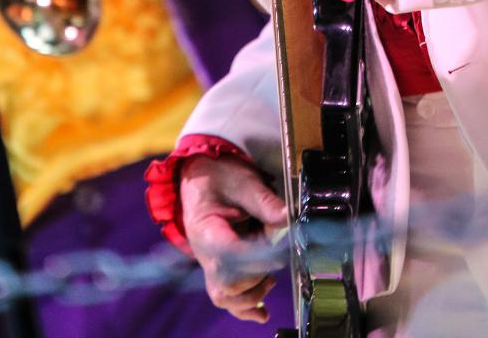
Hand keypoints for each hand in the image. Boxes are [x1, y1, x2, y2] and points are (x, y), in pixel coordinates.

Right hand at [180, 154, 286, 322]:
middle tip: (278, 256)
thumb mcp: (243, 179)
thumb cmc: (219, 175)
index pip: (229, 254)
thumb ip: (264, 201)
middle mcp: (204, 253)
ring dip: (252, 295)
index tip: (279, 254)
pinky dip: (245, 306)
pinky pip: (227, 295)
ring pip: (226, 296)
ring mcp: (209, 263)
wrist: (199, 174)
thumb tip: (287, 218)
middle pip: (228, 282)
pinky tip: (262, 313)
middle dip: (257, 274)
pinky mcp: (219, 267)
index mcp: (205, 229)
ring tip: (271, 280)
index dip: (255, 259)